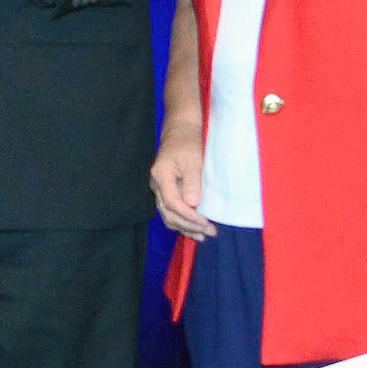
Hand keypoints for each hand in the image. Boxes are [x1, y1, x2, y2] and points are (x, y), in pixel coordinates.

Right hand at [149, 121, 215, 240]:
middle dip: (189, 225)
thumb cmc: (188, 143)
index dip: (188, 216)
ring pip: (168, 215)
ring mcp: (160, 189)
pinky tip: (195, 229)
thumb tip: (192, 205)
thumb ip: (192, 182)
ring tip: (204, 235)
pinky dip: (183, 222)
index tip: (205, 222)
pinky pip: (171, 212)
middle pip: (168, 213)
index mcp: (161, 176)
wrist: (180, 132)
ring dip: (185, 227)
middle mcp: (156, 185)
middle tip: (210, 231)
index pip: (171, 203)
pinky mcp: (167, 191)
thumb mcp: (193, 159)